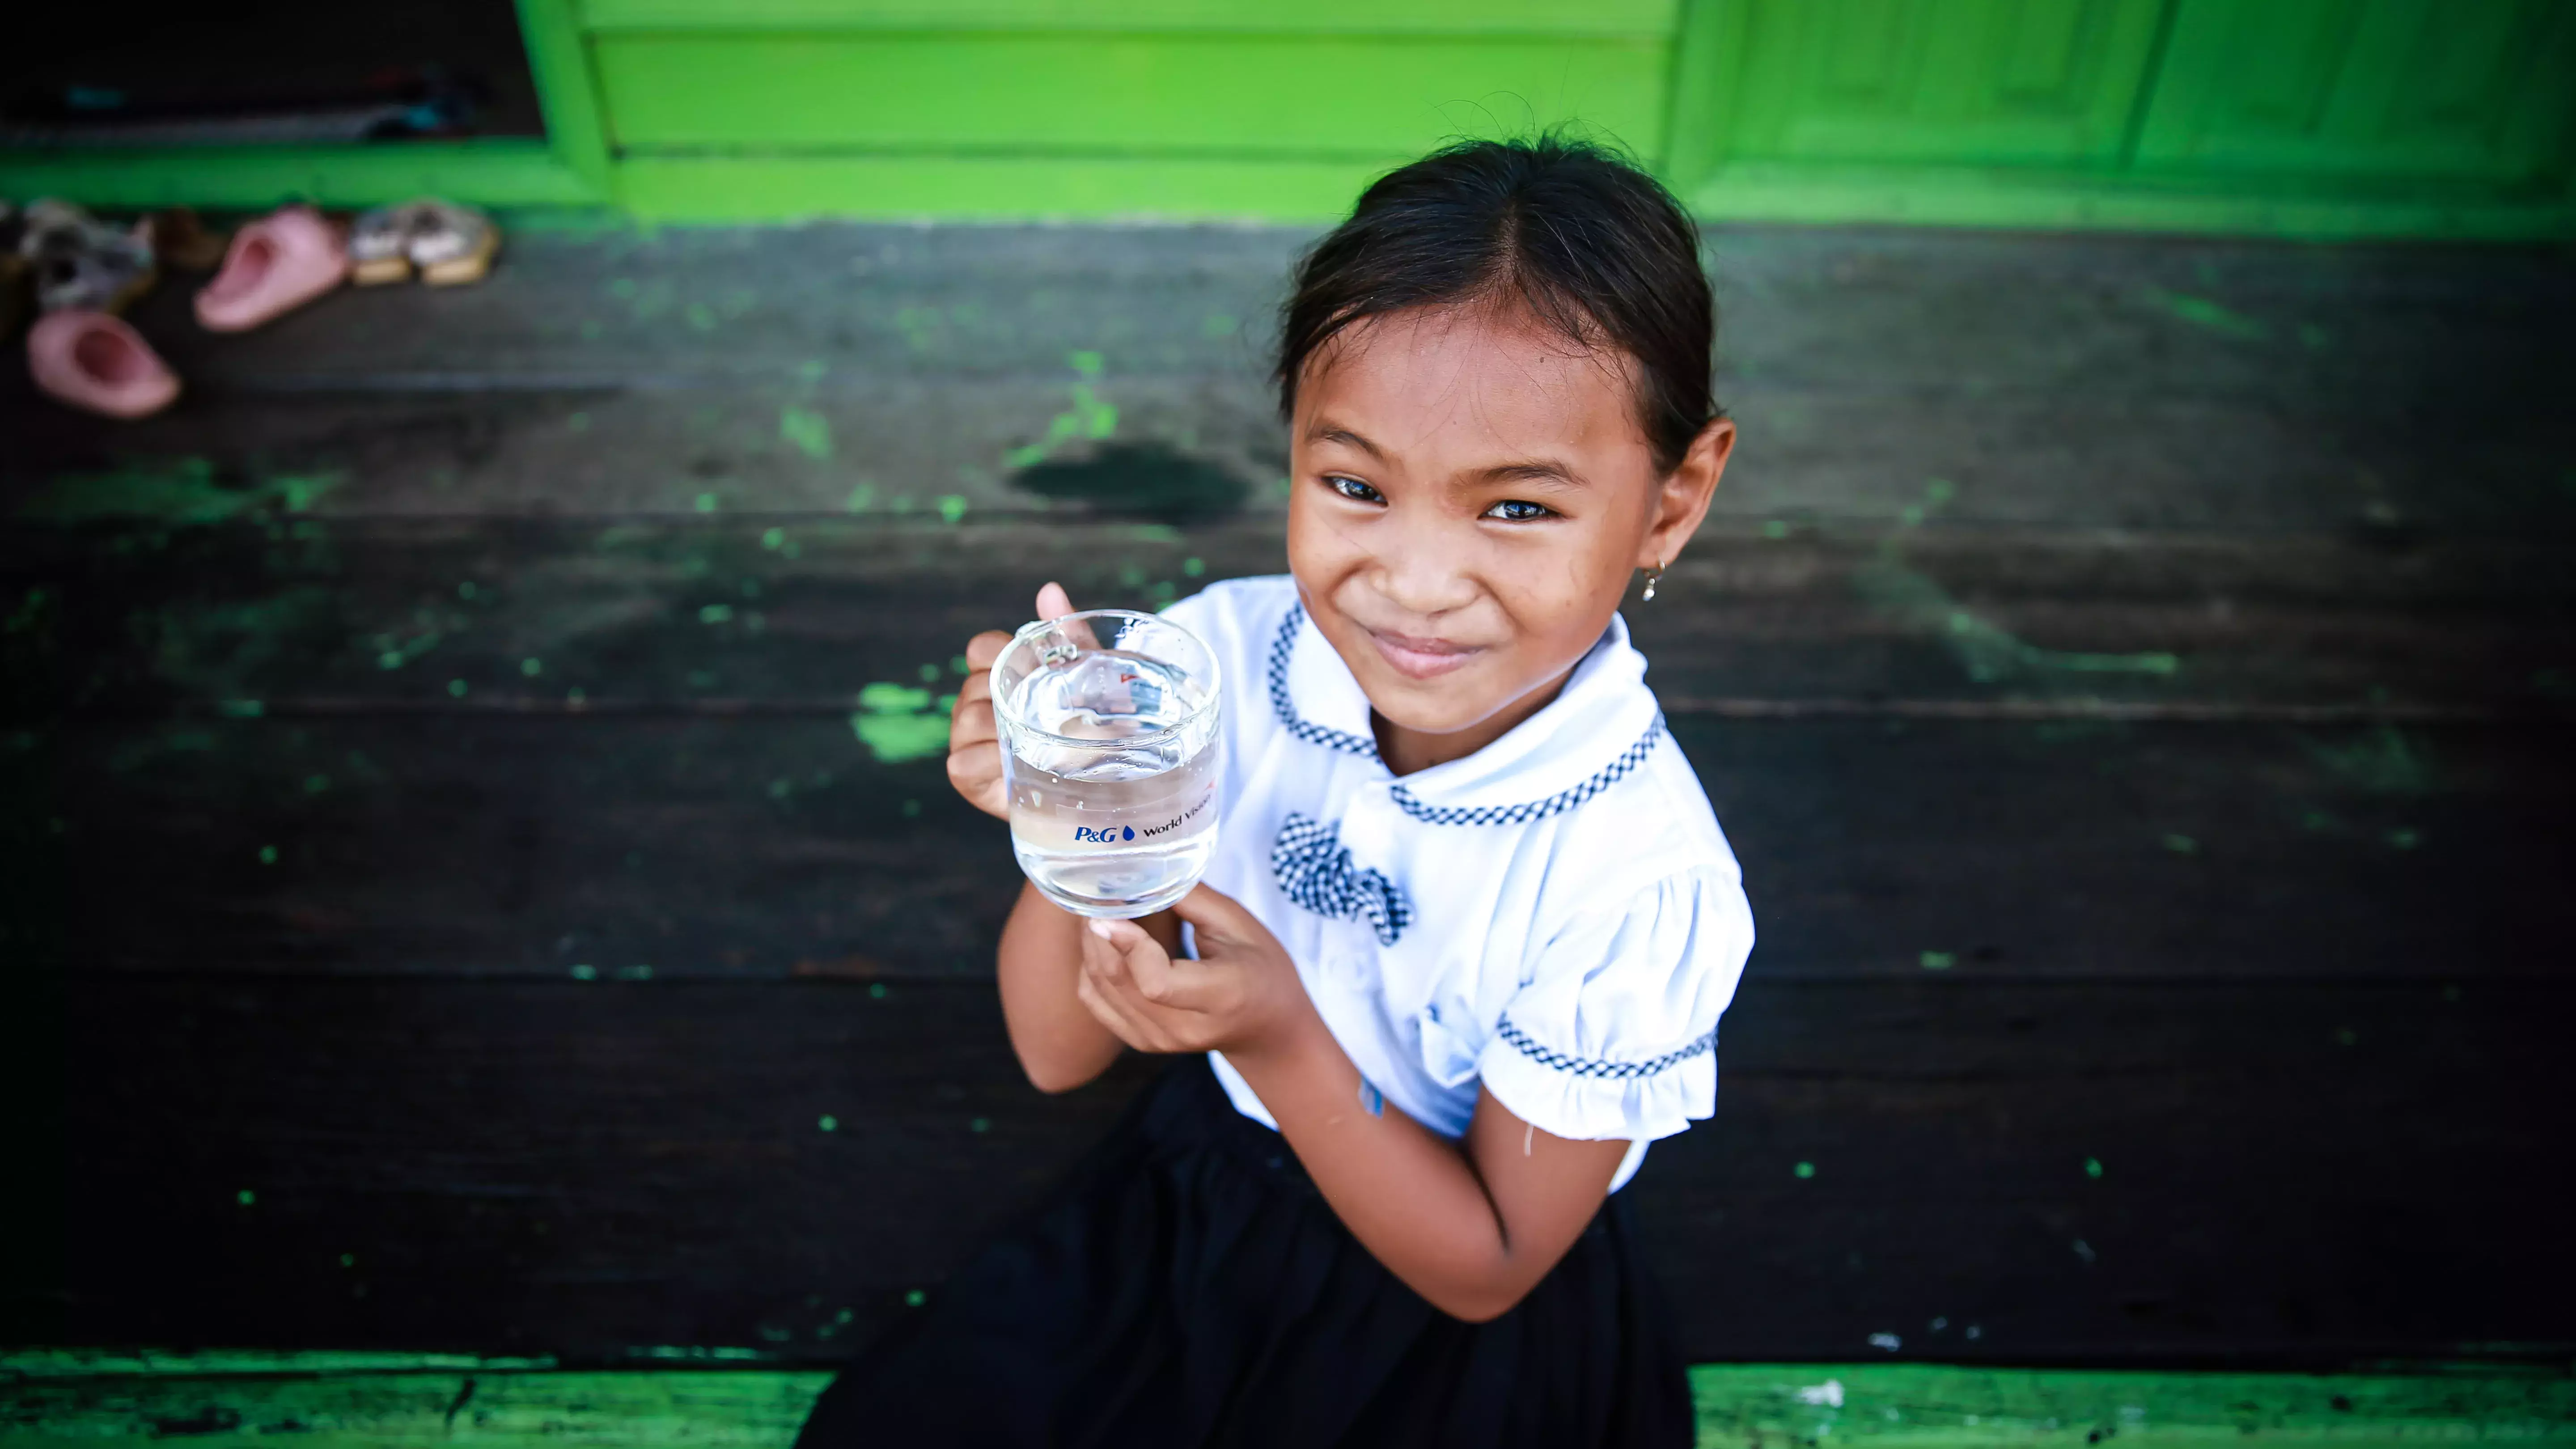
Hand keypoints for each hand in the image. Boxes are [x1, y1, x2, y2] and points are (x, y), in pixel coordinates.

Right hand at [948, 581, 1076, 819]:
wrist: (1108, 790)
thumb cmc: (1096, 730)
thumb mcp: (1092, 683)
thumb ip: (1072, 639)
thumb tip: (1049, 590)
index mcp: (1002, 676)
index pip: (980, 648)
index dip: (995, 651)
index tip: (1029, 665)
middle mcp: (978, 705)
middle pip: (973, 685)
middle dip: (1007, 696)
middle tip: (1049, 713)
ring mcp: (970, 741)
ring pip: (965, 720)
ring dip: (998, 727)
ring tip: (1037, 739)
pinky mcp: (970, 778)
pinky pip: (963, 763)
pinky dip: (986, 761)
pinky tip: (1013, 764)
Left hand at [1076, 886, 1316, 1057]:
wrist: (1269, 1028)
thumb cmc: (1263, 968)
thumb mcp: (1240, 924)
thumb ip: (1191, 899)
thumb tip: (1143, 871)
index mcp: (1222, 996)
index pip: (1157, 982)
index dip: (1127, 944)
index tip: (1110, 909)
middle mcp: (1185, 1028)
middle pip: (1119, 981)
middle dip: (1098, 932)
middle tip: (1094, 893)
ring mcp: (1160, 1042)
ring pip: (1100, 989)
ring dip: (1090, 945)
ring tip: (1096, 910)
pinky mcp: (1143, 1042)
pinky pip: (1096, 1003)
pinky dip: (1090, 968)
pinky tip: (1102, 943)